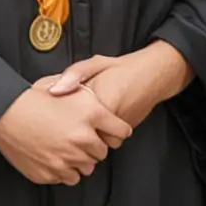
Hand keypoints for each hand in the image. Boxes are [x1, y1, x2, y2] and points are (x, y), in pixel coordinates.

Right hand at [0, 81, 132, 185]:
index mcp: (90, 113)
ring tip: (64, 145)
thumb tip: (105, 111)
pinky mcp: (53, 172)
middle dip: (94, 144)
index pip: (121, 131)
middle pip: (102, 151)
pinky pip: (69, 177)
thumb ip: (90, 97)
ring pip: (88, 167)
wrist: (5, 114)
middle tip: (78, 135)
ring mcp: (68, 158)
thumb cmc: (34, 99)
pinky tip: (54, 154)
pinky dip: (64, 169)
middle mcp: (82, 138)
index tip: (114, 132)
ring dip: (80, 159)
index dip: (117, 130)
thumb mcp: (68, 86)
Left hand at [46, 42, 192, 132]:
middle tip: (72, 120)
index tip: (60, 112)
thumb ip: (73, 75)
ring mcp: (117, 126)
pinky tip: (102, 123)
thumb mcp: (94, 64)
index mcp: (93, 98)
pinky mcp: (127, 131)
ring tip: (88, 121)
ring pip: (97, 142)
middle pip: (81, 135)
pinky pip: (111, 141)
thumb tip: (53, 91)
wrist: (152, 75)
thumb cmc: (121, 68)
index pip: (69, 118)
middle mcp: (105, 116)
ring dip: (92, 135)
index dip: (63, 117)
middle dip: (76, 130)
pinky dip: (106, 136)